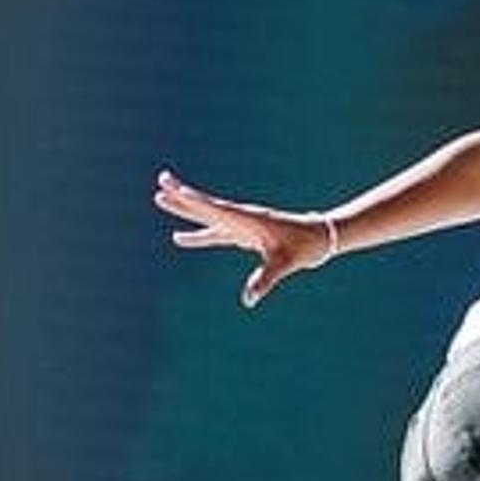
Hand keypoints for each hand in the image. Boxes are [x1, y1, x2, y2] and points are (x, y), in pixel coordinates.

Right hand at [156, 168, 338, 307]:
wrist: (318, 238)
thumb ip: (265, 279)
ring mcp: (240, 226)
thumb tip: (248, 299)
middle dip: (183, 196)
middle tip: (161, 181)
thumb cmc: (303, 247)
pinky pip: (214, 234)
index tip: (176, 189)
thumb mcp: (285, 264)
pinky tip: (179, 238)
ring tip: (160, 198)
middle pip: (205, 206)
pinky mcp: (243, 234)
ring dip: (185, 209)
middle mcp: (241, 218)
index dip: (195, 201)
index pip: (216, 209)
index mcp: (247, 220)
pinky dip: (196, 236)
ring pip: (206, 217)